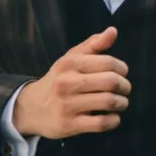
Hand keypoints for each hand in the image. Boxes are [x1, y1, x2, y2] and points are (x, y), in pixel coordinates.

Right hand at [12, 27, 130, 138]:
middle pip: (111, 82)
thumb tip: (113, 31)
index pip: (108, 62)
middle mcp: (66, 83)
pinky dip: (114, 120)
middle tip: (124, 89)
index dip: (122, 68)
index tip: (122, 73)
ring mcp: (67, 105)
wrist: (30, 108)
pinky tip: (112, 117)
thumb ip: (93, 44)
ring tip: (120, 102)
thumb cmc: (59, 79)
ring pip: (108, 102)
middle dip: (125, 86)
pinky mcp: (68, 125)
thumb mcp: (71, 58)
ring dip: (122, 103)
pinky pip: (101, 123)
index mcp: (69, 63)